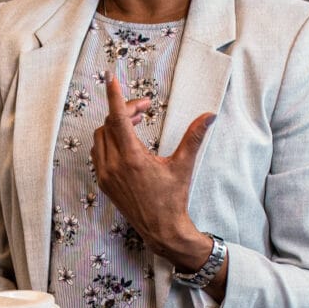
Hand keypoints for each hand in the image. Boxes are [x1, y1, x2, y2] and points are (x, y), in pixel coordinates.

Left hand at [91, 72, 217, 271]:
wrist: (161, 230)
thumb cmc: (173, 198)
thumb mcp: (183, 165)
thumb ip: (194, 137)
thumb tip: (210, 115)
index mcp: (132, 158)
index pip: (118, 118)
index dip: (115, 96)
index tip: (111, 77)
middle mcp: (114, 165)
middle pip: (109, 124)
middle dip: (124, 111)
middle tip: (144, 109)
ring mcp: (106, 174)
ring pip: (100, 137)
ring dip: (114, 125)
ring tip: (135, 123)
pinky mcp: (103, 182)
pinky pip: (98, 152)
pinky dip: (108, 140)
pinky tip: (125, 141)